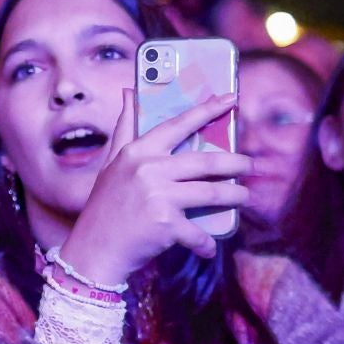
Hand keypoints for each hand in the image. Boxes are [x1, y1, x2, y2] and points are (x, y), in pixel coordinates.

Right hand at [55, 91, 250, 285]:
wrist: (92, 251)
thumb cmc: (104, 207)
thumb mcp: (111, 165)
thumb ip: (124, 128)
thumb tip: (129, 92)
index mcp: (137, 152)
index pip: (178, 124)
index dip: (207, 110)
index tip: (231, 98)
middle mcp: (148, 169)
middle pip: (206, 161)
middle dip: (236, 163)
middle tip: (250, 165)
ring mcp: (157, 196)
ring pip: (212, 193)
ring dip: (235, 196)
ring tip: (244, 197)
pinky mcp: (165, 223)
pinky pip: (199, 232)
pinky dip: (206, 243)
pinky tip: (209, 247)